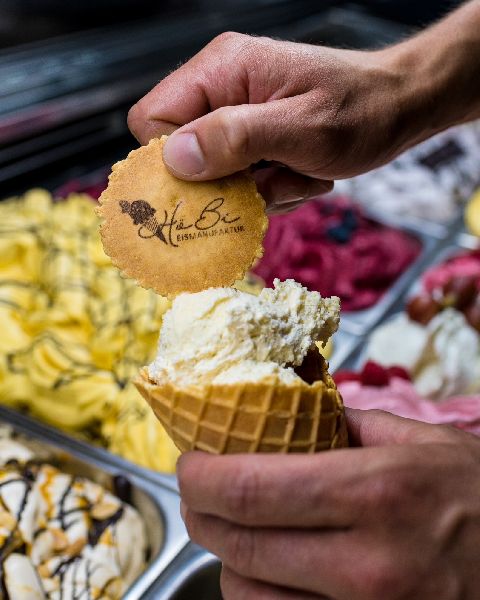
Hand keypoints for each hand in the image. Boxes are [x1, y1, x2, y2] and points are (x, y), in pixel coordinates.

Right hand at [128, 33, 413, 213]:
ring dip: (255, 191)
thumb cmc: (361, 110)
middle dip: (224, 183)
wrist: (399, 107)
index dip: (173, 161)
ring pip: (213, 175)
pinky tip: (300, 175)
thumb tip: (175, 158)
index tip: (216, 182)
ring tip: (295, 174)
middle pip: (181, 154)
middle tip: (268, 182)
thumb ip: (236, 139)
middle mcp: (221, 88)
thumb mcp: (301, 128)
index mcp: (222, 70)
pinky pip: (239, 180)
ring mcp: (237, 114)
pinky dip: (269, 189)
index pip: (153, 119)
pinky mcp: (253, 137)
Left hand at [177, 409, 479, 598]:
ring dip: (229, 557)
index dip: (200, 475)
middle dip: (200, 512)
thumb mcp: (423, 441)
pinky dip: (262, 593)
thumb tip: (286, 412)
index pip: (250, 488)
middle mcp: (368, 564)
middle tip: (199, 490)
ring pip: (248, 596)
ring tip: (239, 528)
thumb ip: (349, 425)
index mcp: (376, 491)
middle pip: (237, 543)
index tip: (190, 462)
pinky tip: (274, 570)